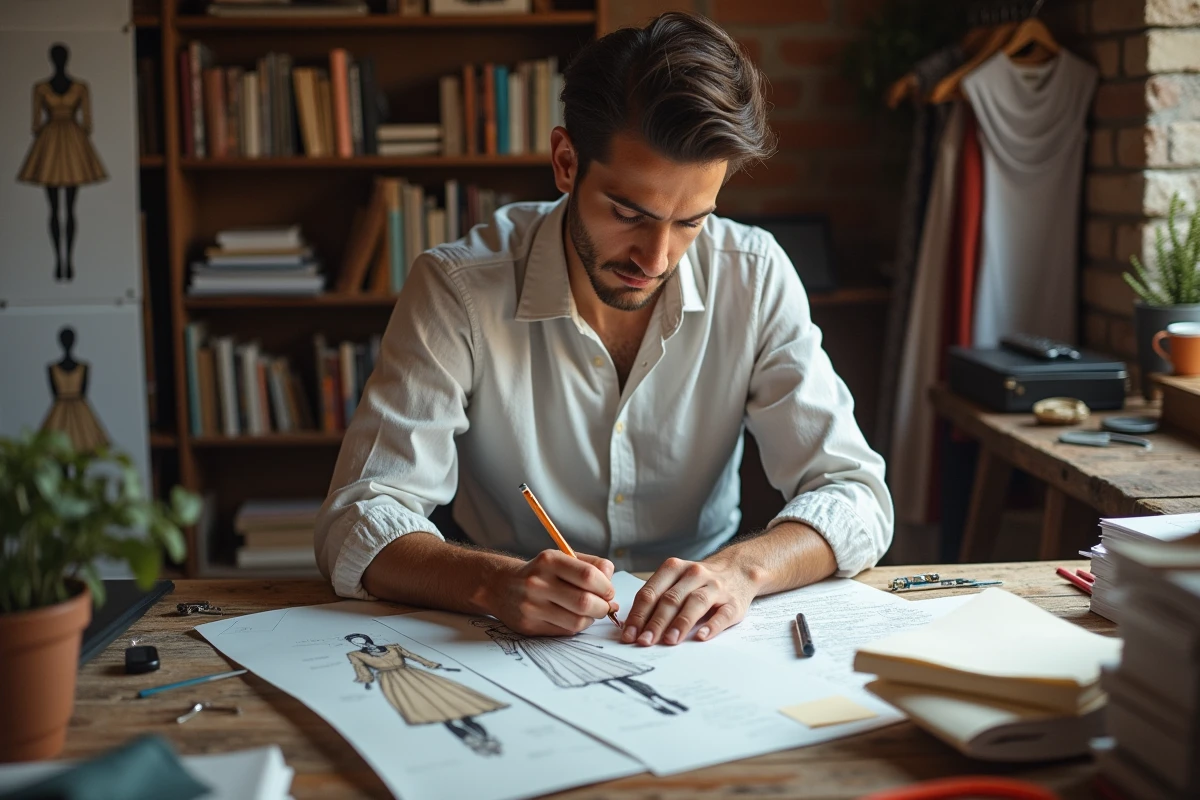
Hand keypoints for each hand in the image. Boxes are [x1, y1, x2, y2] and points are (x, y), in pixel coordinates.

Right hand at [485, 550, 618, 636]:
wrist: (500, 586)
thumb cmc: (540, 572)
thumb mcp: (562, 558)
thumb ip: (591, 565)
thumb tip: (611, 582)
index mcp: (549, 561)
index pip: (588, 575)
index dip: (606, 587)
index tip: (608, 591)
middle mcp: (538, 583)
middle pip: (585, 602)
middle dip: (602, 607)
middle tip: (604, 605)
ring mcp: (532, 606)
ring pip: (577, 621)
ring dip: (591, 619)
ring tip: (589, 612)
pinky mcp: (529, 626)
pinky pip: (565, 632)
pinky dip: (576, 626)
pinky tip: (573, 617)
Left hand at [621, 557, 759, 645]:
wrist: (738, 570)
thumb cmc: (698, 581)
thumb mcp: (676, 580)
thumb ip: (657, 598)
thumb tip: (633, 627)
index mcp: (674, 568)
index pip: (651, 592)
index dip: (638, 614)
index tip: (629, 635)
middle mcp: (694, 574)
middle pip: (671, 599)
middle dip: (655, 622)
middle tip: (644, 641)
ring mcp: (715, 587)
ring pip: (695, 603)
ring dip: (680, 623)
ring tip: (669, 641)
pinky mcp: (734, 602)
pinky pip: (722, 614)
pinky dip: (712, 626)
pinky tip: (701, 637)